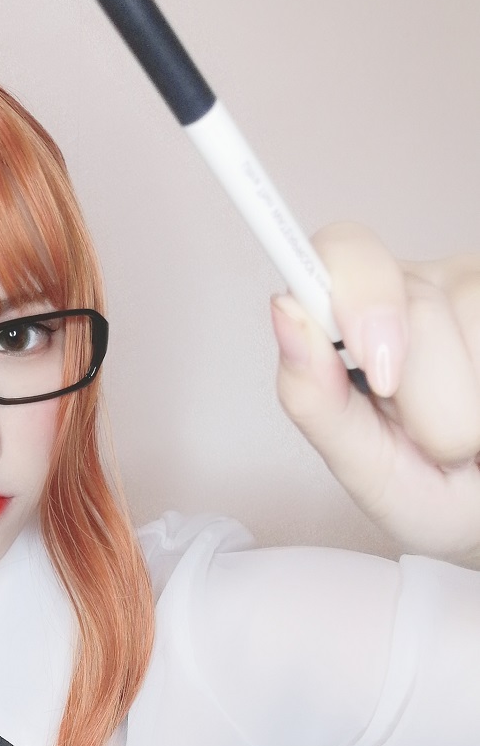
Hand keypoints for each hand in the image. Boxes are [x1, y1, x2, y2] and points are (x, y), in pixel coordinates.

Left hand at [270, 222, 479, 565]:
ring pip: (474, 324)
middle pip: (416, 306)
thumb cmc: (430, 494)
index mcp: (353, 321)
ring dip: (471, 412)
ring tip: (470, 437)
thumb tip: (285, 311)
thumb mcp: (366, 469)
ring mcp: (474, 289)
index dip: (360, 296)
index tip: (378, 364)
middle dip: (426, 397)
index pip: (342, 251)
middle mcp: (416, 291)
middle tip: (436, 443)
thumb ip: (316, 399)